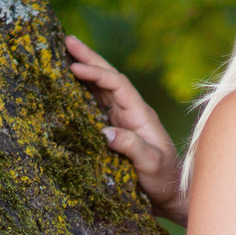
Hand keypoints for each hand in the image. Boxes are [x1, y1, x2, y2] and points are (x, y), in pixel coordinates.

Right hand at [65, 35, 182, 219]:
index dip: (96, 74)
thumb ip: (133, 148)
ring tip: (65, 53)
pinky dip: (83, 91)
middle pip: (109, 78)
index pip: (117, 85)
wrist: (170, 194)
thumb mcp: (151, 165)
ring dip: (85, 70)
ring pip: (102, 88)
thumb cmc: (164, 180)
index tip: (74, 67)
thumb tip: (105, 132)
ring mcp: (123, 119)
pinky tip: (69, 84)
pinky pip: (97, 104)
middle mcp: (131, 112)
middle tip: (67, 39)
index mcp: (140, 114)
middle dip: (89, 58)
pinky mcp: (115, 130)